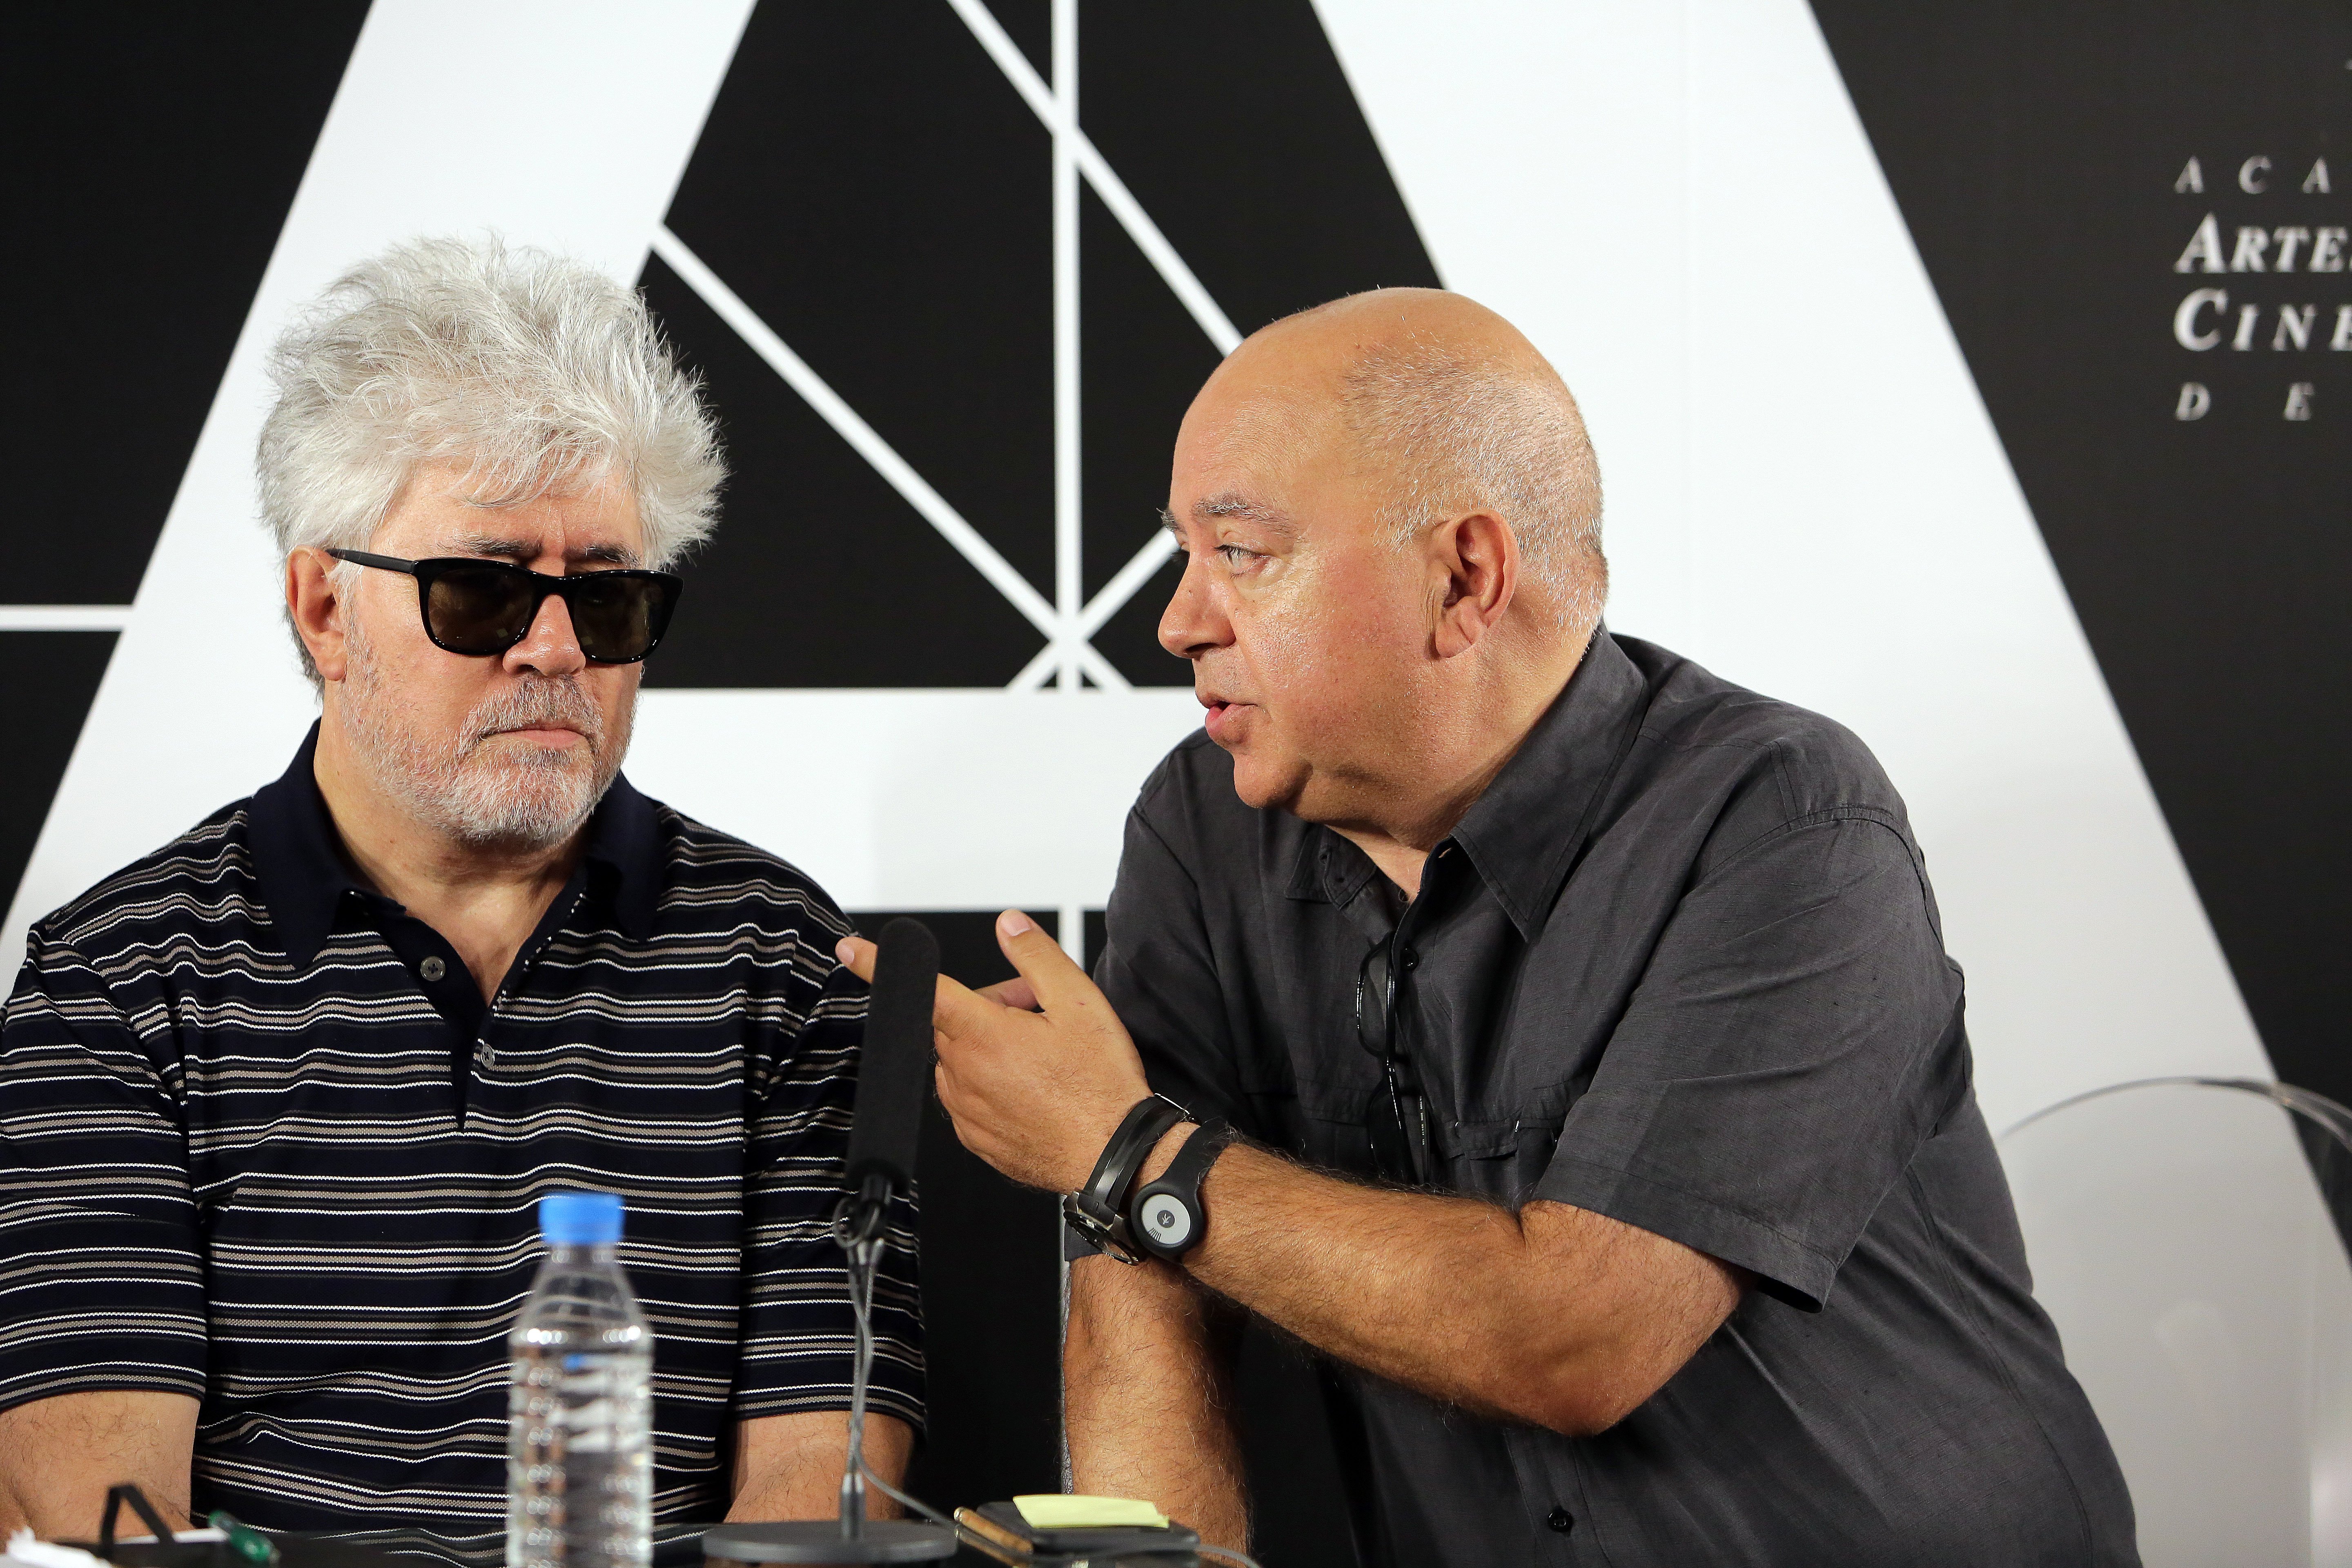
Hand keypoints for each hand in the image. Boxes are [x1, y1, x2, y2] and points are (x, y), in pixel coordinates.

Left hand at [835, 910, 1151, 1192]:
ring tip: (1042, 1056)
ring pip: (961, 1059)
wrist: (1114, 1155)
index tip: (852, 952)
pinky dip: (992, 1085)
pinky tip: (1035, 1089)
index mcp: (983, 1034)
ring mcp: (966, 1109)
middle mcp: (965, 1074)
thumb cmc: (1100, 1086)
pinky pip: (969, 1097)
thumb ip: (1037, 956)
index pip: (923, 990)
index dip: (879, 965)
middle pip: (955, 1022)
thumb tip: (1009, 926)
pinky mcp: (975, 1138)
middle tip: (1038, 1015)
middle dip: (990, 1009)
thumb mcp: (1080, 1003)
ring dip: (989, 1048)